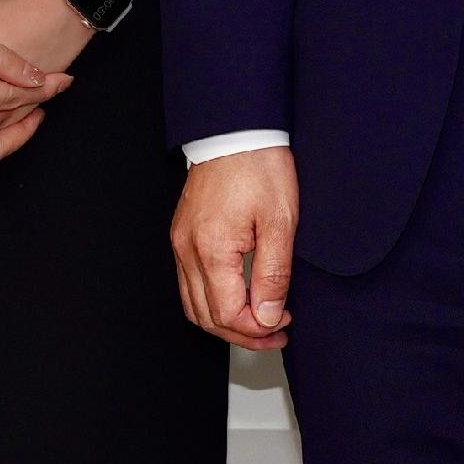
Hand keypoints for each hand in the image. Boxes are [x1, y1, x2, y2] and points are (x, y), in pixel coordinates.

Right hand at [172, 146, 298, 351]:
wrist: (236, 130)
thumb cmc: (259, 167)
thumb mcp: (280, 221)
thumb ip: (273, 274)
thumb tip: (266, 316)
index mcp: (211, 249)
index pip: (227, 314)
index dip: (257, 328)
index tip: (282, 322)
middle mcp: (187, 250)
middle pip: (206, 317)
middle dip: (242, 334)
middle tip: (274, 333)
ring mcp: (180, 243)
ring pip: (193, 305)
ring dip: (225, 321)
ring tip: (258, 321)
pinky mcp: (182, 235)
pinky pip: (189, 283)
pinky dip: (211, 300)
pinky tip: (237, 297)